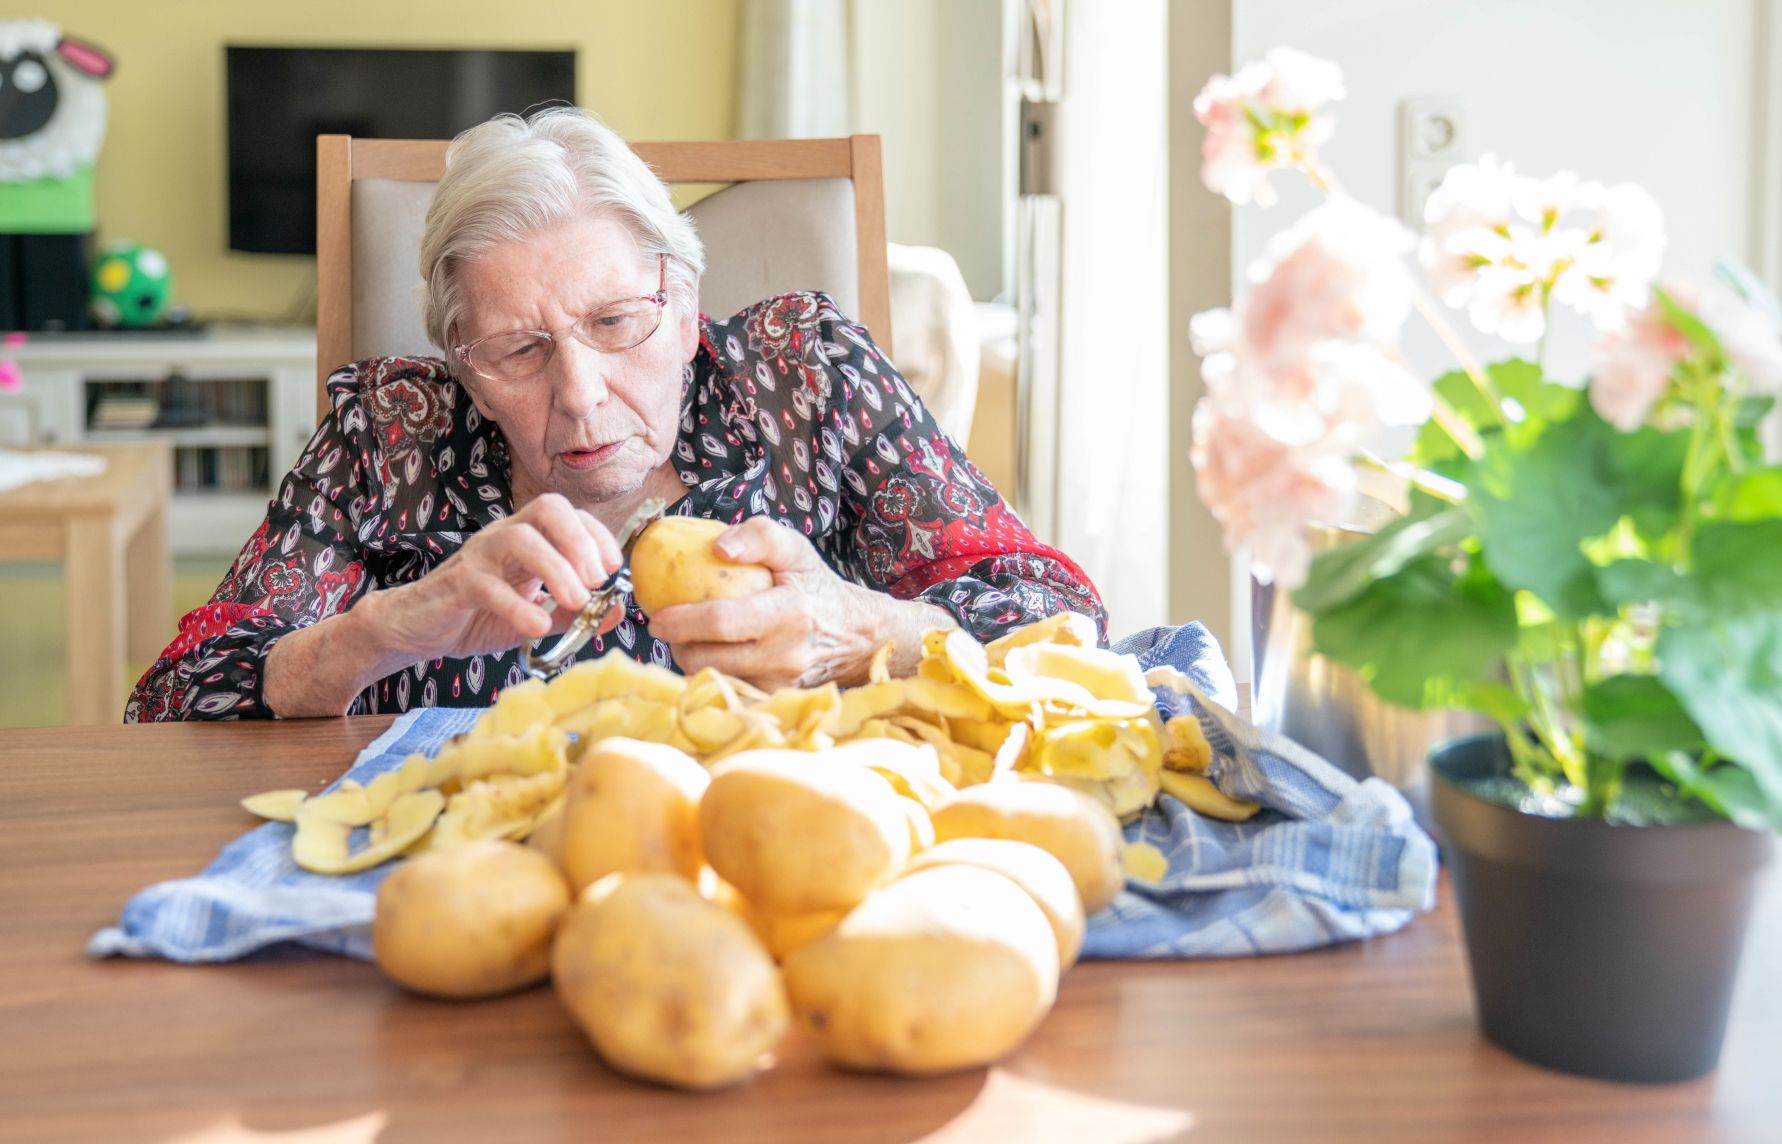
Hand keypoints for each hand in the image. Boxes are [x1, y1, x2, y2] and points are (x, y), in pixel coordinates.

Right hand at [371, 493, 624, 662]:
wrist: (418, 627)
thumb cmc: (479, 616)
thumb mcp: (535, 617)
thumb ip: (572, 614)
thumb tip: (616, 611)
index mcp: (527, 538)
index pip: (568, 514)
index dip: (596, 535)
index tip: (613, 569)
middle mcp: (505, 536)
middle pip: (547, 508)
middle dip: (580, 540)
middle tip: (596, 580)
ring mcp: (480, 555)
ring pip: (520, 539)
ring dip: (556, 568)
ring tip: (577, 602)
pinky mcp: (458, 582)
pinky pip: (487, 585)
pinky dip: (517, 605)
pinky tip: (536, 625)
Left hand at [645, 517, 955, 689]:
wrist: (858, 635)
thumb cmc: (817, 587)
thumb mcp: (796, 549)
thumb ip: (759, 536)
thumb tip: (719, 548)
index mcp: (790, 614)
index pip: (723, 623)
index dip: (682, 621)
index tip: (657, 615)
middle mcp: (786, 655)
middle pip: (709, 659)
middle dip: (677, 644)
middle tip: (668, 626)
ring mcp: (781, 685)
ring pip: (714, 679)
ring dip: (691, 660)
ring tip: (688, 638)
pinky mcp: (775, 701)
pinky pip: (728, 690)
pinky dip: (712, 674)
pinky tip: (709, 655)